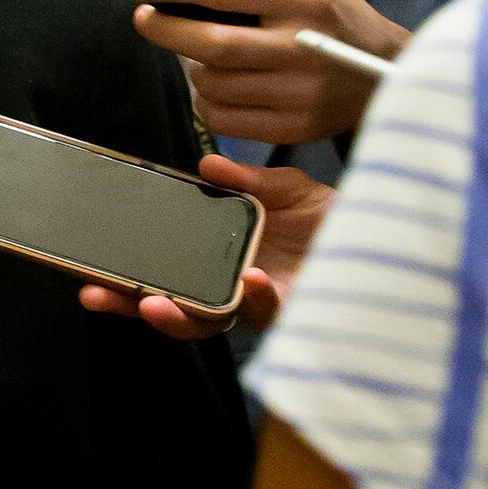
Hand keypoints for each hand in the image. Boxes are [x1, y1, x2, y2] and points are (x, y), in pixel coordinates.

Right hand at [81, 155, 329, 340]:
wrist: (391, 240)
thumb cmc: (338, 222)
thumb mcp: (292, 190)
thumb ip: (251, 181)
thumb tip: (207, 165)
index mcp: (229, 262)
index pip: (173, 276)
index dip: (135, 280)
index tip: (96, 276)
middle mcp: (239, 292)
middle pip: (177, 308)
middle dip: (135, 307)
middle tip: (96, 295)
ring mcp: (264, 308)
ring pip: (211, 323)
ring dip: (180, 315)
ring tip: (154, 303)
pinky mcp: (295, 316)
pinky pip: (269, 314)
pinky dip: (256, 298)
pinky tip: (251, 281)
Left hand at [121, 0, 407, 147]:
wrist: (385, 72)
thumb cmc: (335, 12)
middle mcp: (303, 46)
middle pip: (213, 45)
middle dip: (165, 30)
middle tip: (145, 18)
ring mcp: (299, 93)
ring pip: (214, 84)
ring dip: (189, 66)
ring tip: (192, 50)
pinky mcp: (293, 127)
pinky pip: (225, 120)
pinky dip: (205, 101)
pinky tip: (213, 83)